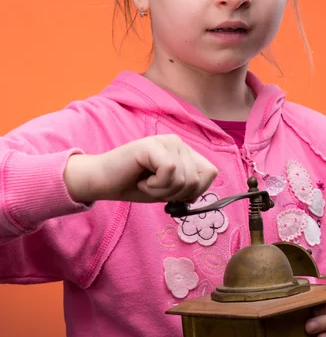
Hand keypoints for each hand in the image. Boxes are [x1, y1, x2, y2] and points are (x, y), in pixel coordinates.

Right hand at [64, 134, 217, 203]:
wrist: (102, 182)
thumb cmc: (133, 185)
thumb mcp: (168, 190)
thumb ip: (188, 188)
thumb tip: (200, 193)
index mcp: (184, 151)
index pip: (210, 172)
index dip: (196, 191)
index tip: (173, 194)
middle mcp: (177, 142)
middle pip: (196, 180)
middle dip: (174, 194)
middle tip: (153, 188)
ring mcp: (165, 141)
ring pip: (183, 178)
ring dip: (161, 191)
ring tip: (145, 183)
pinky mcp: (152, 145)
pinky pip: (169, 172)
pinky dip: (154, 185)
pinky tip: (141, 179)